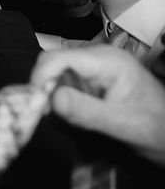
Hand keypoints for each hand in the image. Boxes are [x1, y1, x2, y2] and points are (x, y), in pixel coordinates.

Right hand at [30, 44, 164, 165]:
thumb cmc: (157, 130)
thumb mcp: (125, 125)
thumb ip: (88, 112)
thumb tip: (50, 100)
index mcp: (106, 61)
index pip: (57, 58)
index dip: (40, 79)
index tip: (36, 107)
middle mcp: (94, 59)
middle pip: (50, 68)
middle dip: (48, 95)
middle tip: (60, 122)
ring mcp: (90, 70)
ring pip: (52, 81)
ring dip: (56, 105)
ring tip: (80, 126)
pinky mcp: (87, 82)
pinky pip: (61, 91)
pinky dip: (63, 109)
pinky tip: (82, 122)